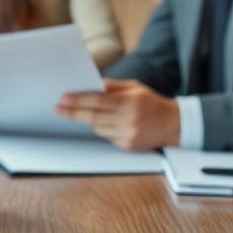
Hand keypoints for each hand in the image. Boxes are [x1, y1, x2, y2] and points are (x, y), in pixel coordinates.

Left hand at [55, 79, 180, 149]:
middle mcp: (127, 119)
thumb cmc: (152, 102)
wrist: (174, 124)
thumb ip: (113, 87)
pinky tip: (106, 123)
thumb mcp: (135, 88)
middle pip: (92, 117)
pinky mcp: (128, 146)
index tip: (63, 99)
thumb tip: (92, 86)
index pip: (96, 101)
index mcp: (128, 102)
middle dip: (73, 113)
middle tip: (58, 109)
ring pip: (98, 128)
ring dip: (89, 121)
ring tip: (84, 113)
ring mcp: (127, 134)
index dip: (77, 100)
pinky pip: (107, 137)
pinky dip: (103, 129)